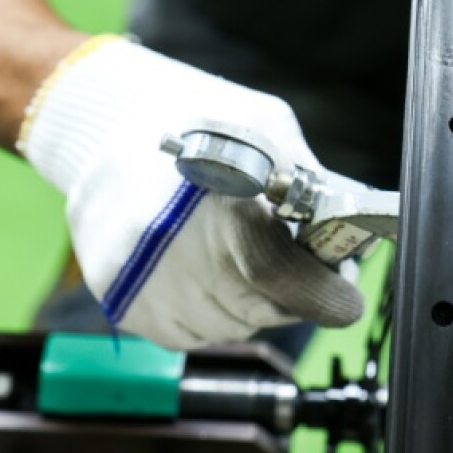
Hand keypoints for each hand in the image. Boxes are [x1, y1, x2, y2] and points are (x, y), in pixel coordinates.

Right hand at [20, 36, 363, 349]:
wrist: (103, 124)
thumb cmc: (196, 119)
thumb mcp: (267, 129)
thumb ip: (311, 184)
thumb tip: (349, 233)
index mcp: (224, 211)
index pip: (292, 284)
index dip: (330, 295)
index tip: (344, 292)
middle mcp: (181, 258)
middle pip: (265, 309)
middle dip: (293, 292)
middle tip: (295, 260)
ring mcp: (147, 286)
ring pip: (229, 327)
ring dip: (249, 302)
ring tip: (241, 254)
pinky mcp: (123, 301)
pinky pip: (188, 332)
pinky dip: (209, 310)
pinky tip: (206, 269)